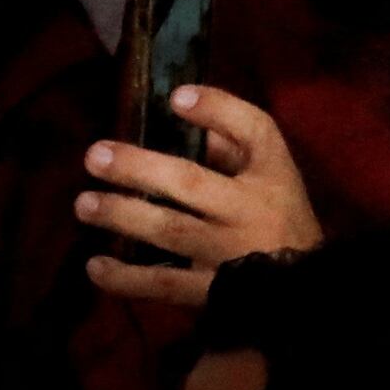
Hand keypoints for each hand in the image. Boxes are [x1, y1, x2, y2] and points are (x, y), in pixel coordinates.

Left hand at [77, 86, 326, 306]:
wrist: (305, 290)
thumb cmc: (279, 220)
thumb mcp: (271, 176)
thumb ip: (230, 142)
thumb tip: (179, 106)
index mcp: (269, 176)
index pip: (256, 131)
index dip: (218, 109)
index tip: (175, 97)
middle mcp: (248, 211)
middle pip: (191, 182)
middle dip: (138, 167)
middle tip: (94, 156)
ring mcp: (229, 255)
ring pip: (170, 231)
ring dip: (122, 216)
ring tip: (84, 204)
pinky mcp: (212, 293)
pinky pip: (164, 285)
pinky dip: (126, 278)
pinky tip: (95, 266)